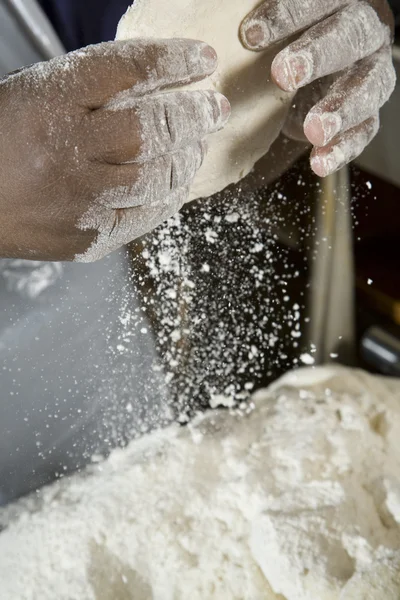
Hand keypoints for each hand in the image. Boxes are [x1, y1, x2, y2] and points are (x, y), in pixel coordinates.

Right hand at [0, 39, 229, 261]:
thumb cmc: (6, 143)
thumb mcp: (40, 95)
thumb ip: (93, 89)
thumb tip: (163, 83)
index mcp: (50, 102)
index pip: (127, 70)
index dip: (174, 61)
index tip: (203, 59)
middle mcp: (67, 150)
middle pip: (151, 127)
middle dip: (196, 114)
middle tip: (216, 108)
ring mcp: (80, 200)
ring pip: (158, 176)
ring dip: (190, 158)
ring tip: (200, 145)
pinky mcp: (89, 238)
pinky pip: (147, 216)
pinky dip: (171, 197)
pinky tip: (180, 183)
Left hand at [240, 0, 395, 176]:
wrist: (309, 78)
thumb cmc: (289, 44)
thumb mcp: (278, 31)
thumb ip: (263, 25)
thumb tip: (239, 24)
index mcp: (342, 2)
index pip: (321, 0)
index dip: (288, 15)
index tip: (250, 35)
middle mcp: (365, 34)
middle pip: (351, 37)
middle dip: (318, 55)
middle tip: (283, 75)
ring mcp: (372, 74)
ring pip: (369, 87)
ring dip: (341, 110)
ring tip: (314, 131)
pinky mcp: (369, 113)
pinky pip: (365, 130)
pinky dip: (343, 148)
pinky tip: (319, 162)